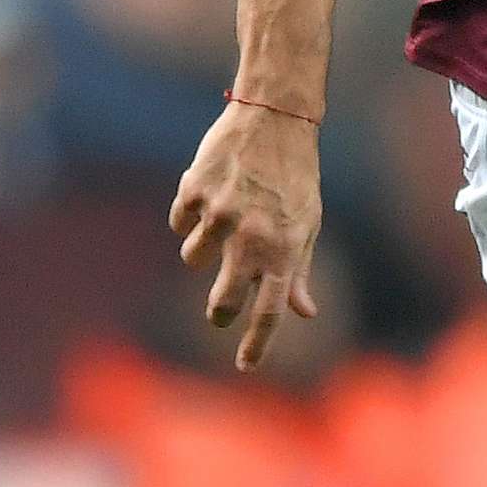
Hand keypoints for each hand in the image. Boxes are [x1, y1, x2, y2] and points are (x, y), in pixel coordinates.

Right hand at [170, 100, 324, 370]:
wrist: (276, 120)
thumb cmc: (296, 176)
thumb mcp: (307, 224)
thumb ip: (298, 270)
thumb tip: (305, 312)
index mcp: (284, 249)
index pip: (269, 311)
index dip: (256, 344)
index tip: (246, 367)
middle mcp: (252, 237)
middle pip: (223, 302)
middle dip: (219, 311)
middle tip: (220, 310)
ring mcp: (221, 214)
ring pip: (191, 259)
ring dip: (201, 246)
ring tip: (222, 218)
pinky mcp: (195, 191)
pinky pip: (178, 222)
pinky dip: (188, 213)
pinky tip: (207, 191)